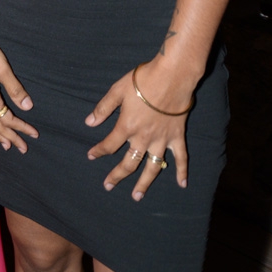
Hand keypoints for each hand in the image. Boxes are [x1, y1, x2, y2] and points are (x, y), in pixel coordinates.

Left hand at [85, 59, 190, 198]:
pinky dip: (182, 171)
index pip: (109, 145)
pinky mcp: (177, 136)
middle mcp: (143, 137)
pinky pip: (181, 157)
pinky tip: (182, 184)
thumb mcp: (117, 90)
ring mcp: (162, 139)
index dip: (98, 151)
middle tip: (108, 186)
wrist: (171, 75)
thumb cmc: (143, 80)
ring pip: (152, 167)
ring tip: (137, 196)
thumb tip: (89, 123)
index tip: (91, 156)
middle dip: (117, 175)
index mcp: (127, 126)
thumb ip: (103, 108)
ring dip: (144, 183)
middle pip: (128, 162)